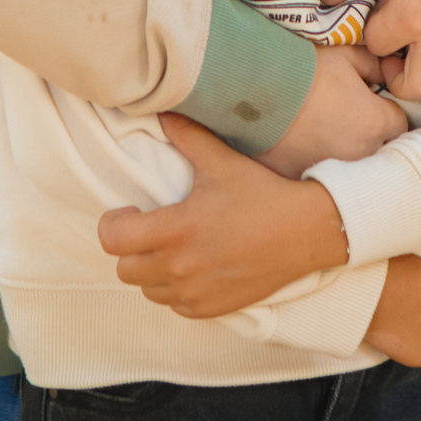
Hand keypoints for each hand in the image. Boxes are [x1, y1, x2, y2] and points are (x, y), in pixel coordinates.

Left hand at [97, 116, 348, 317]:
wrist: (307, 232)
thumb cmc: (262, 195)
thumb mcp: (221, 162)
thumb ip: (187, 136)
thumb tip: (163, 112)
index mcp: (176, 230)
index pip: (113, 240)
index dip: (113, 224)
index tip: (131, 212)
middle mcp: (181, 268)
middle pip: (124, 269)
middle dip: (130, 248)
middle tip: (150, 229)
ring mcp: (196, 293)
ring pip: (147, 290)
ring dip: (151, 271)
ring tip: (172, 248)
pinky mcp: (213, 309)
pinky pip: (174, 306)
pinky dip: (175, 290)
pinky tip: (193, 268)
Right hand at [260, 44, 406, 178]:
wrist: (256, 87)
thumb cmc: (305, 69)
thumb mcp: (346, 56)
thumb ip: (373, 65)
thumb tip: (382, 74)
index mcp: (376, 124)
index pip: (399, 123)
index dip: (384, 109)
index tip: (367, 101)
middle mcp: (361, 154)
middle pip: (377, 148)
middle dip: (367, 134)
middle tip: (344, 115)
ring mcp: (332, 171)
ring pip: (349, 165)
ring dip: (342, 151)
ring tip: (320, 131)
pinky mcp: (303, 179)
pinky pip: (316, 174)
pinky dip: (311, 161)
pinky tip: (298, 144)